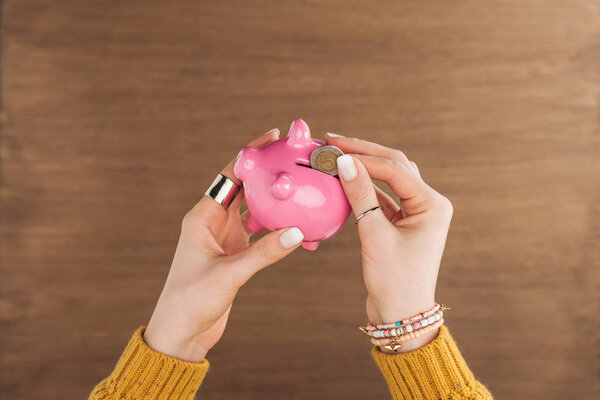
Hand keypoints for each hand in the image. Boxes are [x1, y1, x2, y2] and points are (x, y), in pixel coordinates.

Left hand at [144, 129, 304, 361]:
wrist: (181, 333)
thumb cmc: (191, 301)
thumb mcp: (229, 274)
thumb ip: (263, 253)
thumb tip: (298, 232)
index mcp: (202, 217)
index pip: (230, 176)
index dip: (251, 155)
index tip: (273, 137)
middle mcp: (213, 222)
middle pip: (244, 188)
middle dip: (267, 173)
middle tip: (294, 156)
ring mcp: (225, 237)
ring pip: (255, 209)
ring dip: (275, 199)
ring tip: (300, 186)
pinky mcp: (235, 253)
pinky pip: (261, 232)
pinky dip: (277, 226)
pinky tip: (297, 223)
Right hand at [327, 134, 452, 351]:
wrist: (402, 315)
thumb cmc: (394, 281)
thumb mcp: (374, 236)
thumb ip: (360, 196)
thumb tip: (343, 161)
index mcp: (432, 204)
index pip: (394, 169)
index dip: (362, 157)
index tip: (333, 149)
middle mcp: (428, 204)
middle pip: (394, 166)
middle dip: (364, 152)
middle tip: (333, 141)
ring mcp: (416, 213)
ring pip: (389, 179)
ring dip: (364, 167)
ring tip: (337, 155)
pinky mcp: (402, 223)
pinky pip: (382, 197)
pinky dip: (363, 187)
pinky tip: (345, 180)